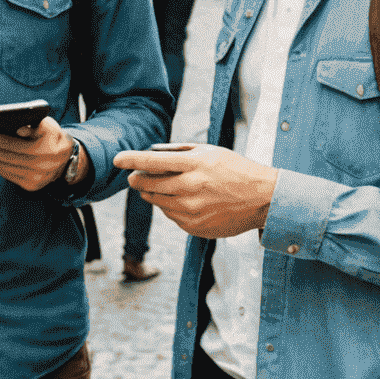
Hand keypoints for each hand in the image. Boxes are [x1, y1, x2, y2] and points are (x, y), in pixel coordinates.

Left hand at [0, 114, 76, 191]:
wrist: (64, 159)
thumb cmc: (51, 137)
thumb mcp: (48, 126)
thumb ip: (34, 126)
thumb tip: (18, 129)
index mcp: (49, 150)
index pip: (22, 147)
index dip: (4, 142)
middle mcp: (44, 167)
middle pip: (12, 159)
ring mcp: (37, 179)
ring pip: (9, 169)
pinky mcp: (31, 186)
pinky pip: (10, 176)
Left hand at [114, 143, 275, 238]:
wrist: (263, 199)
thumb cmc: (235, 169)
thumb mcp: (209, 151)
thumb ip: (178, 152)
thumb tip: (150, 154)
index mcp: (194, 165)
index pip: (151, 162)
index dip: (130, 160)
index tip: (116, 160)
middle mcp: (190, 188)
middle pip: (148, 184)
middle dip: (137, 179)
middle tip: (135, 177)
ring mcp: (192, 210)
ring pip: (156, 201)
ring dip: (153, 193)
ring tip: (166, 187)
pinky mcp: (194, 227)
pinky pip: (170, 216)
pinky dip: (170, 207)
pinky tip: (184, 201)